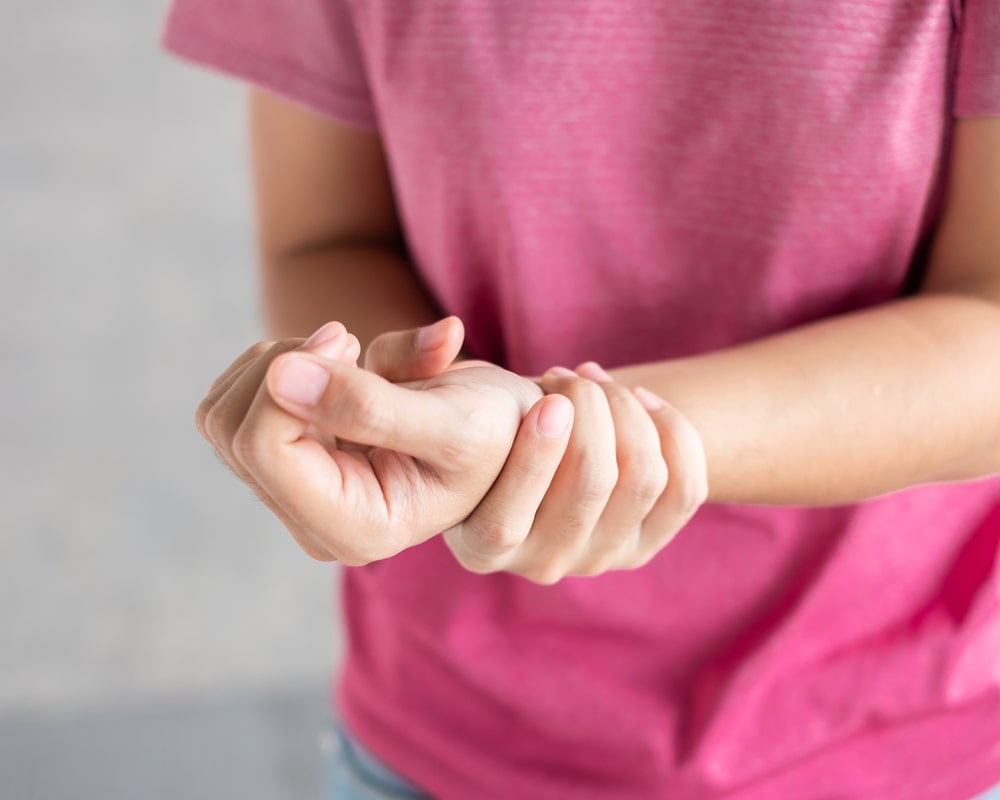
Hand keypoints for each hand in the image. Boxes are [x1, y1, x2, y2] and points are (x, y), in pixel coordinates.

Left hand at [195, 320, 574, 563]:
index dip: (291, 378)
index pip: (265, 449)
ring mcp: (295, 495)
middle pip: (232, 429)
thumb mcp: (451, 420)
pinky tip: (333, 370)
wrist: (502, 429)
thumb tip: (280, 376)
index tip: (345, 338)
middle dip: (284, 366)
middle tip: (348, 342)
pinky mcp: (284, 464)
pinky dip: (277, 367)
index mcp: (357, 529)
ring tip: (348, 356)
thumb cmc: (496, 431)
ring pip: (221, 415)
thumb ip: (370, 405)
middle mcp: (315, 521)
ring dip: (279, 362)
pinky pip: (233, 403)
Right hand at [365, 322, 708, 583]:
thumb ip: (412, 370)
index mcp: (480, 544)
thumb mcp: (435, 398)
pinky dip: (673, 431)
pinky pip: (684, 488)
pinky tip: (643, 403)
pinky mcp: (645, 544)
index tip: (549, 395)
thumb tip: (447, 333)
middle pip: (593, 483)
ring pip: (642, 478)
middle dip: (591, 408)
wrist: (531, 440)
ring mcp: (599, 558)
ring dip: (627, 410)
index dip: (538, 453)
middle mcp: (540, 564)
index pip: (509, 519)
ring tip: (596, 384)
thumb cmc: (476, 417)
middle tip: (571, 378)